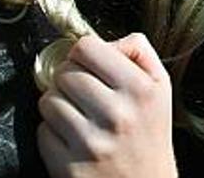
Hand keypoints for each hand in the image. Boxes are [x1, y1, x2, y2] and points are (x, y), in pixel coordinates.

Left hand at [38, 33, 176, 177]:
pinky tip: (72, 138)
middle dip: (68, 79)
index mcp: (140, 89)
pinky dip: (52, 132)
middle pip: (64, 72)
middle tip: (81, 91)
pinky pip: (42, 131)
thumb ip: (139, 52)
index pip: (87, 47)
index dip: (82, 53)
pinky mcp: (68, 166)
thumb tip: (106, 39)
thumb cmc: (150, 134)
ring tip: (77, 115)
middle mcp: (116, 113)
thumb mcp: (161, 87)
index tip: (87, 64)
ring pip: (48, 100)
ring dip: (58, 105)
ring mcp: (90, 141)